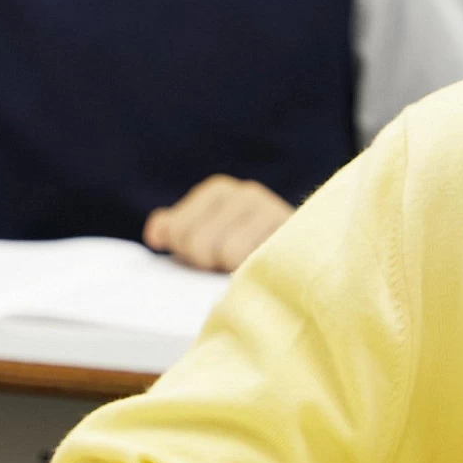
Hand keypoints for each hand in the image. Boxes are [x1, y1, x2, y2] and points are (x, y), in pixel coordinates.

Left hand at [141, 176, 293, 271]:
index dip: (187, 253)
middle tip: (230, 265)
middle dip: (208, 262)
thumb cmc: (248, 252)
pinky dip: (253, 271)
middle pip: (198, 243)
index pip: (178, 231)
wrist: (306, 258)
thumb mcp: (205, 239)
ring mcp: (272, 211)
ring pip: (227, 252)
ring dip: (234, 270)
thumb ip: (178, 231)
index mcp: (219, 191)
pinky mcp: (293, 232)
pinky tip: (262, 267)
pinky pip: (256, 259)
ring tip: (250, 266)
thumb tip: (156, 233)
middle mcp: (246, 194)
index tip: (207, 258)